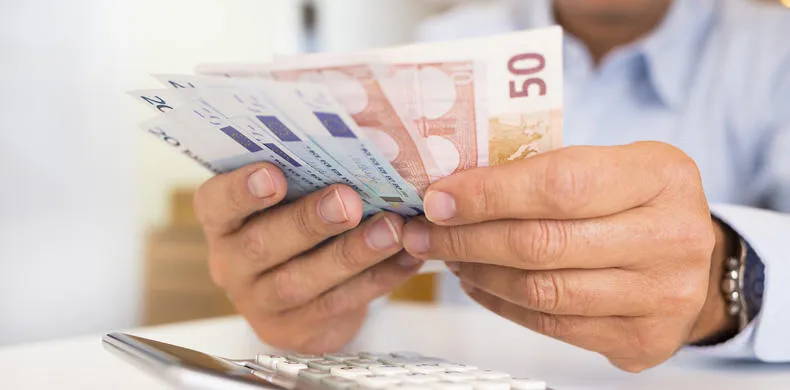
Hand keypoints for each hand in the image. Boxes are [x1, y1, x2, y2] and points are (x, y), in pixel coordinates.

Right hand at [194, 163, 422, 352]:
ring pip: (301, 280)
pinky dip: (378, 278)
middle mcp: (232, 263)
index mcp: (223, 221)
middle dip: (308, 221)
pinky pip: (339, 303)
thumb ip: (305, 178)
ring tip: (389, 230)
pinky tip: (406, 256)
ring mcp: (261, 301)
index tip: (274, 175)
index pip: (217, 203)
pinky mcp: (296, 329)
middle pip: (262, 244)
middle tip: (347, 202)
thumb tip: (357, 144)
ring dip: (350, 254)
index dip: (242, 190)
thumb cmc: (295, 224)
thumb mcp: (288, 200)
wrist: (301, 296)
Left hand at [402, 142, 724, 371]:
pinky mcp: (642, 340)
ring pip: (542, 290)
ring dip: (478, 272)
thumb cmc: (637, 203)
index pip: (560, 184)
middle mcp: (672, 237)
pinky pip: (551, 325)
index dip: (489, 193)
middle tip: (425, 232)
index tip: (438, 198)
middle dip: (468, 238)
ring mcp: (662, 296)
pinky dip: (501, 303)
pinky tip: (477, 282)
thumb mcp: (609, 165)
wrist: (696, 263)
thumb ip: (544, 171)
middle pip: (544, 242)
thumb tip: (454, 190)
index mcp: (662, 175)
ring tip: (446, 256)